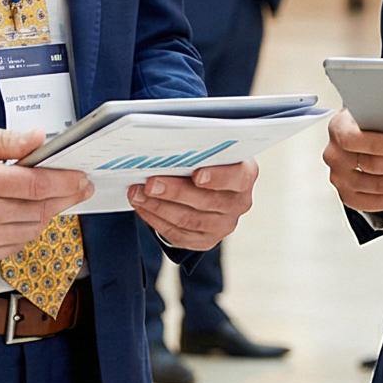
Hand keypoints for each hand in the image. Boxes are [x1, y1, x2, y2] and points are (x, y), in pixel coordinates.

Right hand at [0, 123, 88, 269]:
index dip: (66, 182)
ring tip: (46, 200)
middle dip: (63, 198)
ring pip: (30, 230)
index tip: (81, 179)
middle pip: (39, 209)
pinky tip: (21, 216)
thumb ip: (7, 140)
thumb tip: (38, 138)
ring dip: (43, 215)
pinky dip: (24, 232)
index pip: (38, 185)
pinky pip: (13, 246)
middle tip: (76, 189)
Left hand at [128, 158, 257, 249]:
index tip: (197, 175)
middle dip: (173, 191)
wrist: (212, 185)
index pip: (237, 177)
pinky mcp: (206, 240)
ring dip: (157, 206)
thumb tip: (168, 142)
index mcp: (245, 174)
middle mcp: (239, 202)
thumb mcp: (211, 148)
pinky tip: (142, 207)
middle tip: (150, 183)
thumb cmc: (209, 159)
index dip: (217, 177)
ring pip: (188, 220)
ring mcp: (223, 224)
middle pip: (205, 201)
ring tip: (137, 194)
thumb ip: (199, 148)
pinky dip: (156, 220)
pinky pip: (178, 234)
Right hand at [322, 108, 382, 213]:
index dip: (379, 144)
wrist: (360, 133)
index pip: (353, 139)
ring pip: (380, 186)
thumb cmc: (372, 120)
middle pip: (374, 166)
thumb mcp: (376, 108)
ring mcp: (340, 179)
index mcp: (338, 129)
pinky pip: (379, 202)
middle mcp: (335, 155)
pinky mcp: (350, 196)